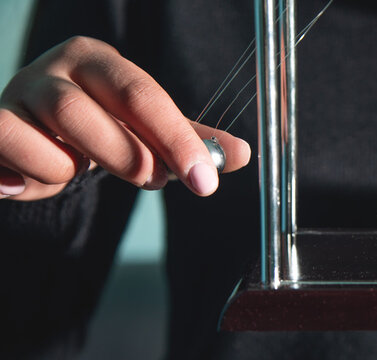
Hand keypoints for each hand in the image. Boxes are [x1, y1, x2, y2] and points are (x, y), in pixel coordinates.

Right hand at [0, 36, 250, 200]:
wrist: (34, 135)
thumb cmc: (96, 128)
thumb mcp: (145, 130)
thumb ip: (189, 141)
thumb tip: (244, 154)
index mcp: (99, 61)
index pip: (143, 96)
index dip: (177, 140)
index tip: (204, 181)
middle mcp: (55, 69)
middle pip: (91, 113)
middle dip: (131, 158)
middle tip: (152, 180)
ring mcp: (18, 94)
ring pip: (53, 140)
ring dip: (78, 169)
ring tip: (81, 170)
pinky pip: (14, 156)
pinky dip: (36, 178)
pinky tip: (37, 178)